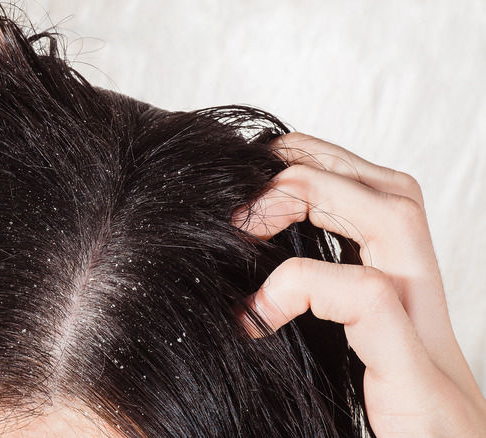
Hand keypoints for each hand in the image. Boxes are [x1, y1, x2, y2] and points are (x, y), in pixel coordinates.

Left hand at [237, 133, 485, 435]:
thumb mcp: (335, 376)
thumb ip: (307, 329)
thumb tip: (229, 303)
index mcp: (406, 310)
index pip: (384, 203)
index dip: (327, 169)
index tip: (260, 178)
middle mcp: (425, 314)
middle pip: (396, 193)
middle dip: (320, 162)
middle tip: (250, 179)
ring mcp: (426, 344)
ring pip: (396, 221)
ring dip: (316, 198)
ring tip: (249, 220)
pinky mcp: (415, 383)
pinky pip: (365, 298)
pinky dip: (299, 287)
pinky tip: (254, 317)